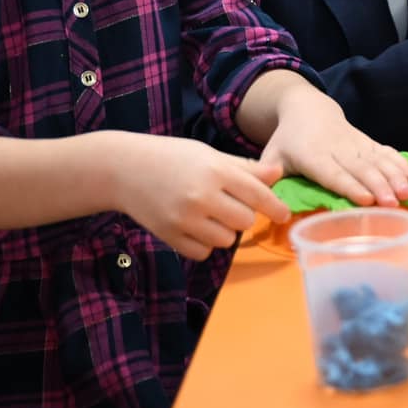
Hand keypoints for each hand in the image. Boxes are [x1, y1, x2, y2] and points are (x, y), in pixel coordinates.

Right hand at [112, 134, 279, 259]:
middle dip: (243, 216)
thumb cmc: (172, 157)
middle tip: (230, 205)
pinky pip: (203, 253)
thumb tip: (279, 173)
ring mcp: (184, 219)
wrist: (123, 169)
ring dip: (225, 231)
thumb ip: (245, 168)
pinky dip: (204, 245)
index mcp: (215, 170)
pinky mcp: (169, 236)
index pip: (258, 195)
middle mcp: (201, 196)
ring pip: (226, 240)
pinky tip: (195, 228)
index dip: (276, 207)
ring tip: (210, 215)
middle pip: (245, 221)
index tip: (283, 215)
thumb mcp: (209, 155)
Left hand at [258, 78, 407, 206]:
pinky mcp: (366, 141)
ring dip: (394, 176)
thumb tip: (265, 197)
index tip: (366, 199)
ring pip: (377, 160)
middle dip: (380, 186)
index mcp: (311, 155)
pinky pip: (385, 151)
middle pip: (361, 168)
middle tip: (394, 203)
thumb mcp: (272, 154)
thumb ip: (268, 175)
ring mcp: (354, 143)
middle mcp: (336, 148)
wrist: (307, 107)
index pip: (333, 173)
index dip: (350, 186)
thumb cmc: (288, 140)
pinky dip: (401, 163)